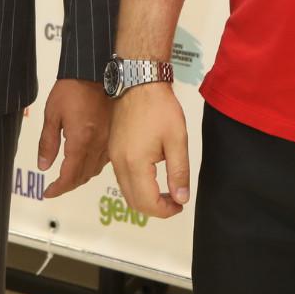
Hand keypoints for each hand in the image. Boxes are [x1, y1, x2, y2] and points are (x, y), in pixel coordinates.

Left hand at [38, 79, 111, 198]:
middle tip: (55, 187)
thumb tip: (43, 166)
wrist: (95, 70)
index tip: (48, 192)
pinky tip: (86, 162)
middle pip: (83, 176)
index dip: (57, 188)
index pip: (69, 176)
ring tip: (68, 177)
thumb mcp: (52, 113)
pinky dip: (93, 166)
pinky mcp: (115, 134)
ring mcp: (109, 140)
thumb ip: (47, 143)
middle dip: (67, 185)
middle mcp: (98, 144)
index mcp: (81, 140)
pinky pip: (105, 159)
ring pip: (96, 170)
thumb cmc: (73, 87)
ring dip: (81, 177)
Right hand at [107, 83, 188, 217]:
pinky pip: (122, 178)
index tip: (180, 205)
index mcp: (135, 164)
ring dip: (145, 198)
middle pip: (134, 202)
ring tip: (166, 191)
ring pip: (126, 192)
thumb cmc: (159, 108)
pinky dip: (137, 187)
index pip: (147, 202)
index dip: (165, 211)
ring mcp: (114, 157)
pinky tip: (153, 177)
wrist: (139, 82)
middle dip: (155, 208)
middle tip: (175, 202)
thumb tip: (181, 198)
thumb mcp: (177, 140)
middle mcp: (119, 164)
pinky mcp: (113, 150)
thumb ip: (179, 172)